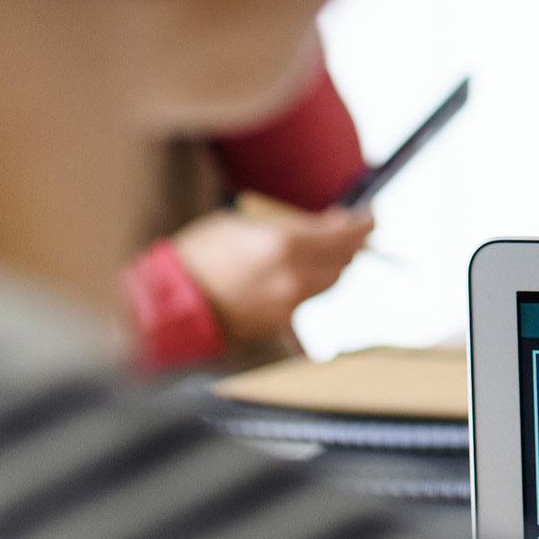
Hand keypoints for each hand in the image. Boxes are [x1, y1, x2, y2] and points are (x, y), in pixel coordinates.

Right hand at [169, 192, 372, 345]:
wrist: (169, 303)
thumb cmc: (197, 256)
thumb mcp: (240, 223)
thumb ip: (285, 226)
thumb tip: (317, 226)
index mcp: (284, 244)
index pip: (343, 233)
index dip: (362, 223)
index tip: (369, 215)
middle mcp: (293, 276)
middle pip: (343, 259)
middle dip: (352, 243)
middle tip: (353, 229)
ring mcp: (288, 303)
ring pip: (329, 281)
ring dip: (335, 263)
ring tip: (330, 247)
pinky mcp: (279, 323)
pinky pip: (308, 298)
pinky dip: (312, 282)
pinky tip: (303, 271)